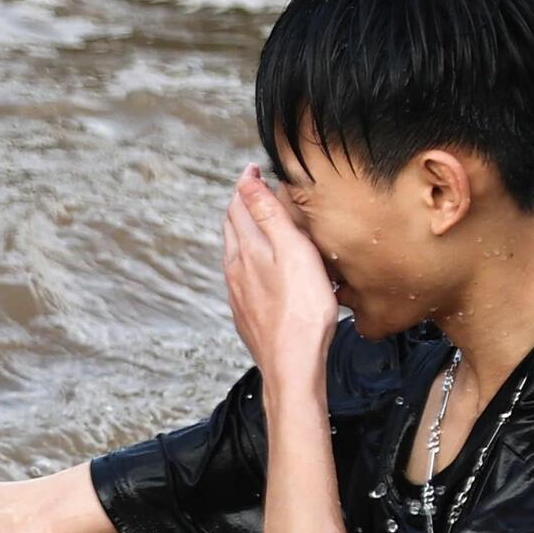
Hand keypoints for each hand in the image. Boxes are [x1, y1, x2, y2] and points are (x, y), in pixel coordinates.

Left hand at [222, 164, 336, 384]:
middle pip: (232, 227)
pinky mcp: (245, 312)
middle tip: (252, 189)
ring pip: (234, 252)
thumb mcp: (292, 252)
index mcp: (247, 250)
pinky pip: (240, 276)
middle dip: (240, 204)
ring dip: (241, 231)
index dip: (246, 184)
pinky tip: (256, 267)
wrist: (291, 364)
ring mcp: (238, 292)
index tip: (253, 168)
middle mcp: (236, 269)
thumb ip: (269, 216)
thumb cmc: (301, 311)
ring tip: (253, 222)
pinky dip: (246, 258)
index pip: (239, 206)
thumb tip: (247, 182)